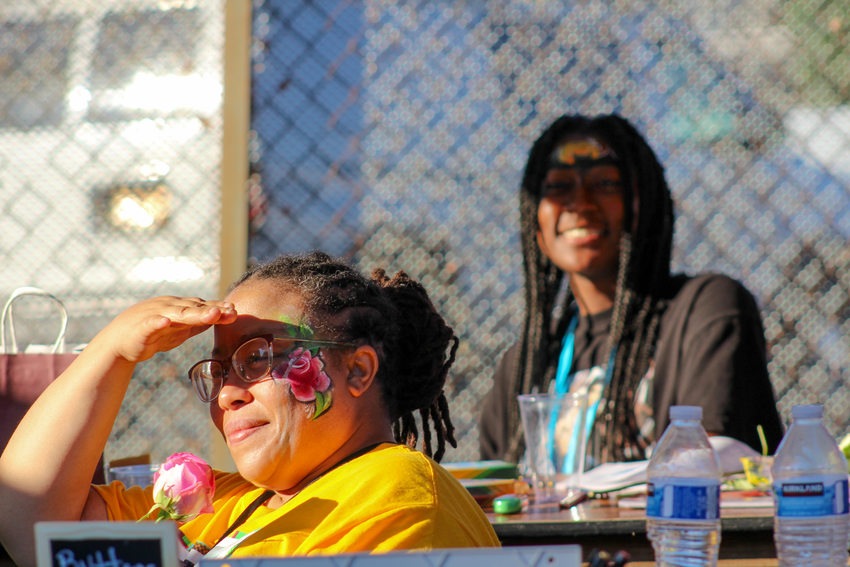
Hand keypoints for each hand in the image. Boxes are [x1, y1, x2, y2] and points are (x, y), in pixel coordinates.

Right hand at [95, 296, 236, 362]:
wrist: (119, 343)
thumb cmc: (151, 335)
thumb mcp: (178, 330)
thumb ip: (196, 324)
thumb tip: (219, 318)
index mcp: (178, 307)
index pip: (202, 306)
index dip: (219, 309)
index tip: (235, 311)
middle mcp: (169, 307)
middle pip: (194, 308)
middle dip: (213, 309)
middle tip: (231, 311)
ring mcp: (155, 314)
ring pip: (178, 313)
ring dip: (195, 313)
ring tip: (212, 314)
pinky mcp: (141, 327)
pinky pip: (151, 323)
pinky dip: (158, 321)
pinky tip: (166, 321)